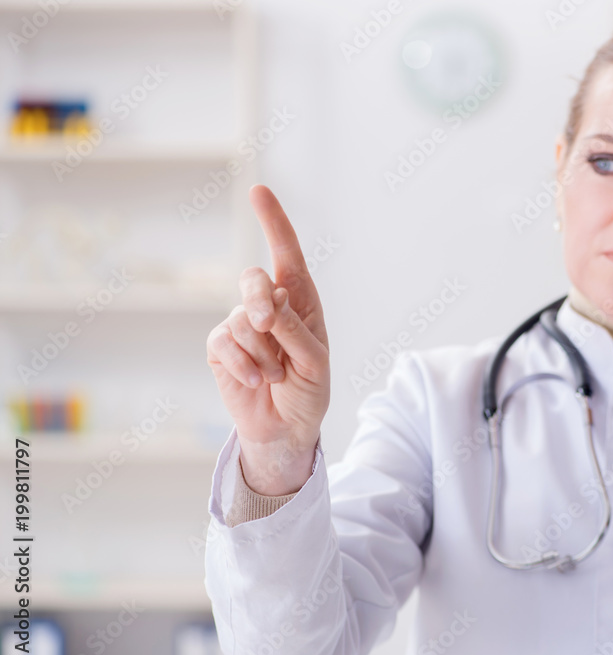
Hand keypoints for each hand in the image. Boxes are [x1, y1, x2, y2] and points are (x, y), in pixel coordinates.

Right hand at [206, 185, 330, 494]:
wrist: (286, 428)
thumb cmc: (309, 390)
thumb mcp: (314, 360)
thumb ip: (294, 329)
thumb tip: (269, 300)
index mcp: (300, 300)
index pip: (287, 254)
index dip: (273, 222)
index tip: (258, 191)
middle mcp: (270, 306)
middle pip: (254, 280)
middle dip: (260, 301)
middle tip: (269, 324)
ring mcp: (242, 325)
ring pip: (241, 319)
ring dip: (263, 353)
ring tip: (276, 375)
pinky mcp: (221, 347)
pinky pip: (223, 342)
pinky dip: (244, 364)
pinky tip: (258, 381)